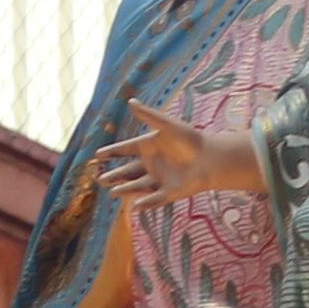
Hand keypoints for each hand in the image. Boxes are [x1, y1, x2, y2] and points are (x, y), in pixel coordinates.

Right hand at [91, 101, 257, 209]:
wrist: (211, 157)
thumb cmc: (189, 139)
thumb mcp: (167, 126)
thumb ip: (149, 116)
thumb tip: (130, 101)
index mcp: (148, 147)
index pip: (125, 149)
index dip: (112, 151)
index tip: (98, 154)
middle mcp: (150, 164)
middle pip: (128, 171)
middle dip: (115, 176)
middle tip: (100, 180)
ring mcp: (159, 179)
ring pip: (137, 186)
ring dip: (125, 189)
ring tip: (112, 192)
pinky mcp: (169, 192)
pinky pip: (155, 199)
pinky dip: (146, 203)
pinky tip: (135, 206)